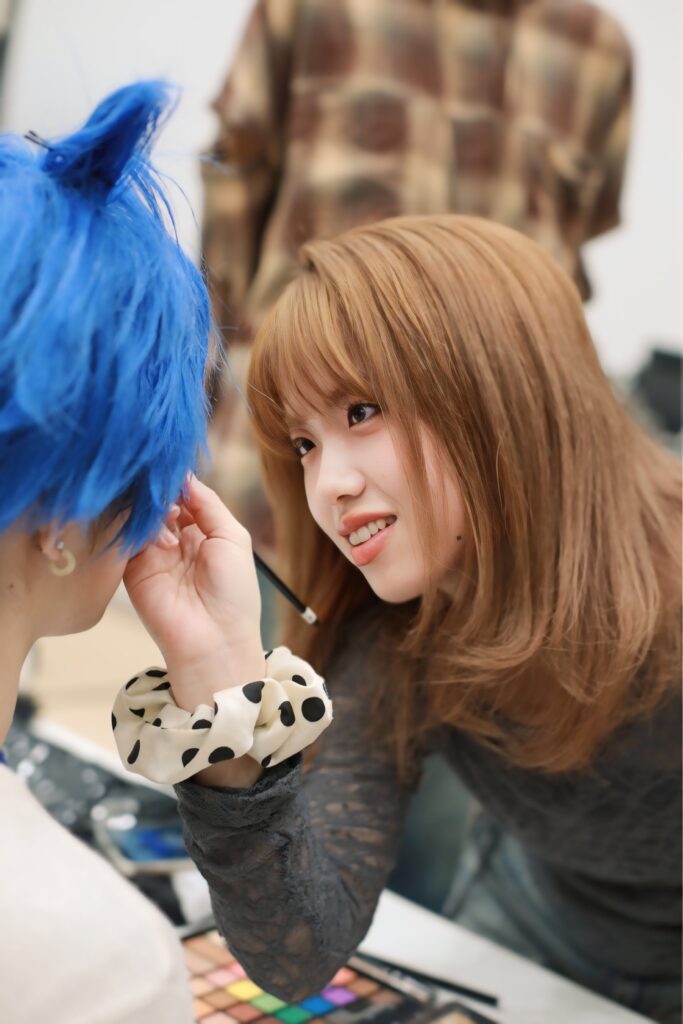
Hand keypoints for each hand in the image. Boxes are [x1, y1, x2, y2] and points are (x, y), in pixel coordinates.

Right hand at [123, 476, 264, 709]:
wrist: (214, 641)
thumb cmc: (233, 592)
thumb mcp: (232, 538)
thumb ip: (209, 504)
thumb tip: (184, 476)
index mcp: (203, 532)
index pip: (183, 497)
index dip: (178, 482)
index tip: (171, 464)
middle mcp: (175, 540)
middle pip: (160, 503)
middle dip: (160, 490)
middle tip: (159, 479)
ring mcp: (152, 554)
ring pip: (142, 516)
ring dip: (148, 506)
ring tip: (158, 502)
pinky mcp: (132, 569)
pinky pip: (126, 538)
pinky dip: (133, 523)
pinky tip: (145, 517)